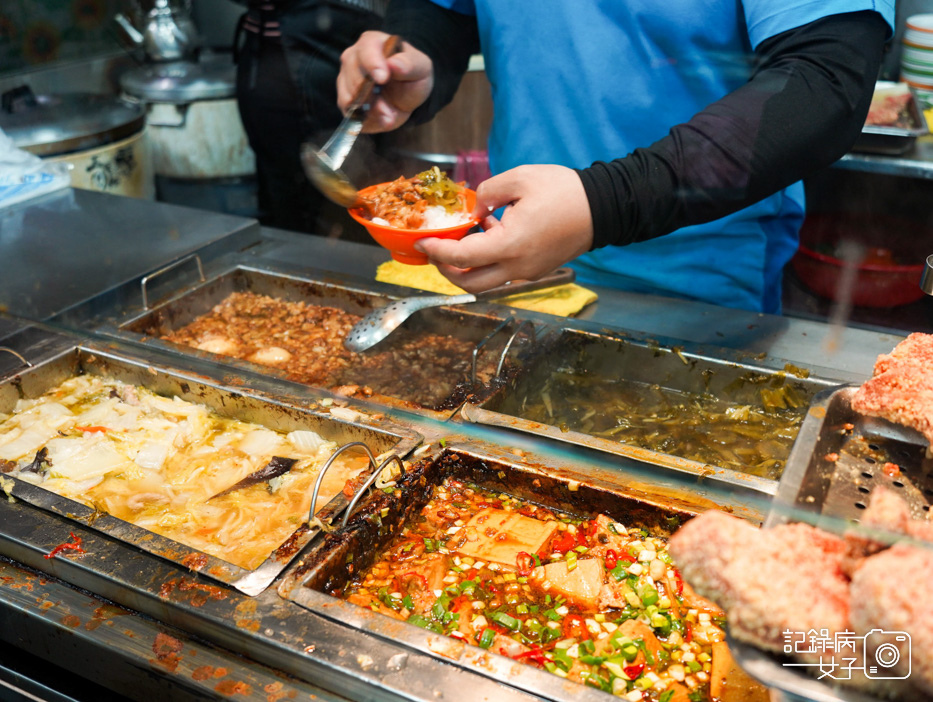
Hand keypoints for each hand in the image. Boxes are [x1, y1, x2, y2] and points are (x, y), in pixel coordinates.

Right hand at [337, 31, 433, 132]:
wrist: (406, 96)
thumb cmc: (412, 75)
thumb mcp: (421, 67)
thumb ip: (410, 64)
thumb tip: (394, 64)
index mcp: (372, 42)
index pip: (366, 50)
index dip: (373, 64)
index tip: (382, 79)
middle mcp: (353, 57)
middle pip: (354, 76)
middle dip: (372, 97)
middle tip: (390, 111)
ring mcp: (346, 78)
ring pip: (349, 96)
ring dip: (371, 111)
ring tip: (389, 116)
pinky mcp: (345, 99)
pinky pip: (349, 112)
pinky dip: (365, 119)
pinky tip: (380, 119)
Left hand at [414, 165, 593, 290]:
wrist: (603, 208)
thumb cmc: (564, 191)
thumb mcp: (519, 178)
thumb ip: (487, 193)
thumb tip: (474, 210)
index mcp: (509, 245)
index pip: (460, 258)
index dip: (436, 251)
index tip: (422, 242)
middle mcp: (517, 266)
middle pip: (470, 283)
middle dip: (446, 270)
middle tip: (435, 249)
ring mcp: (528, 272)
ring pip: (486, 280)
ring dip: (469, 265)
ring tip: (468, 233)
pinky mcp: (536, 269)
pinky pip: (504, 271)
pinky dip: (489, 258)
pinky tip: (493, 231)